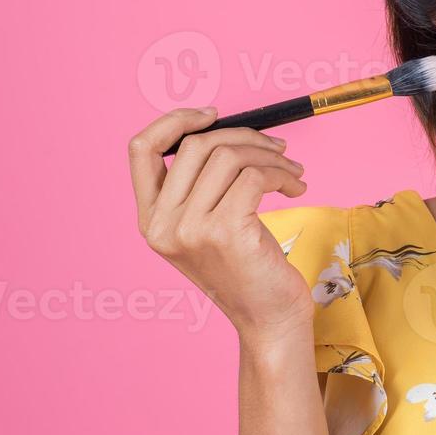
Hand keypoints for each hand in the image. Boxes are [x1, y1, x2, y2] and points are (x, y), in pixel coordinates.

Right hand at [127, 107, 312, 346]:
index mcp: (150, 220)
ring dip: (270, 156)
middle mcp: (162, 225)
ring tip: (292, 172)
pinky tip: (295, 188)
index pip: (140, 150)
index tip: (212, 115)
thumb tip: (224, 128)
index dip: (174, 121)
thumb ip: (201, 185)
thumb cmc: (247, 269)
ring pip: (228, 156)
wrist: (269, 319)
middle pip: (194, 145)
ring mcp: (190, 229)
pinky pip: (254, 176)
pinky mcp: (225, 232)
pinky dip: (281, 174)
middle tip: (277, 149)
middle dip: (243, 136)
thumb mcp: (209, 226)